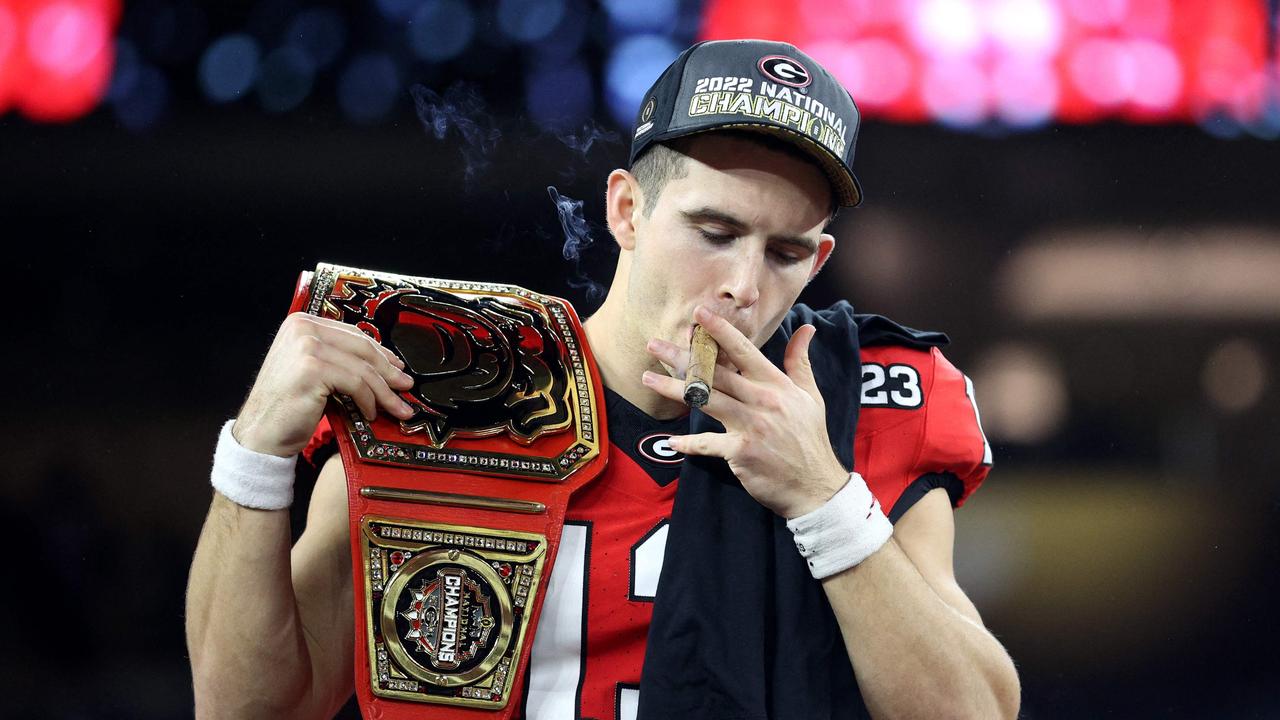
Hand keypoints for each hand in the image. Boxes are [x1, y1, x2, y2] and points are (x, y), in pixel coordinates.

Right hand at [232, 312, 416, 456]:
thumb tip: (384, 364)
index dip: (380, 352)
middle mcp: (302, 328)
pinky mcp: (312, 368)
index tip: (397, 367)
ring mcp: (306, 346)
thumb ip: (338, 359)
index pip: (353, 334)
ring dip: (384, 391)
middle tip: (406, 387)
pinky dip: (368, 400)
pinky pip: (356, 383)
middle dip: (388, 370)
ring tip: (397, 407)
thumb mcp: (313, 372)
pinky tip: (370, 413)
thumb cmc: (287, 407)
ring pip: (363, 368)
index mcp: (301, 323)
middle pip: (362, 347)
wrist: (260, 435)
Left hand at [642, 305, 848, 517]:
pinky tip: (671, 441)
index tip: (698, 314)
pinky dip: (687, 444)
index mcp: (776, 385)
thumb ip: (800, 361)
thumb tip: (807, 327)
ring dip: (673, 389)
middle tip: (654, 344)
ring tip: (648, 378)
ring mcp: (750, 426)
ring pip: (704, 401)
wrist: (815, 485)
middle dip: (682, 357)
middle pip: (715, 373)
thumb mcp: (810, 395)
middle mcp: (761, 401)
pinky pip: (707, 444)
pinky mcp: (740, 452)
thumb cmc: (809, 438)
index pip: (744, 351)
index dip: (720, 331)